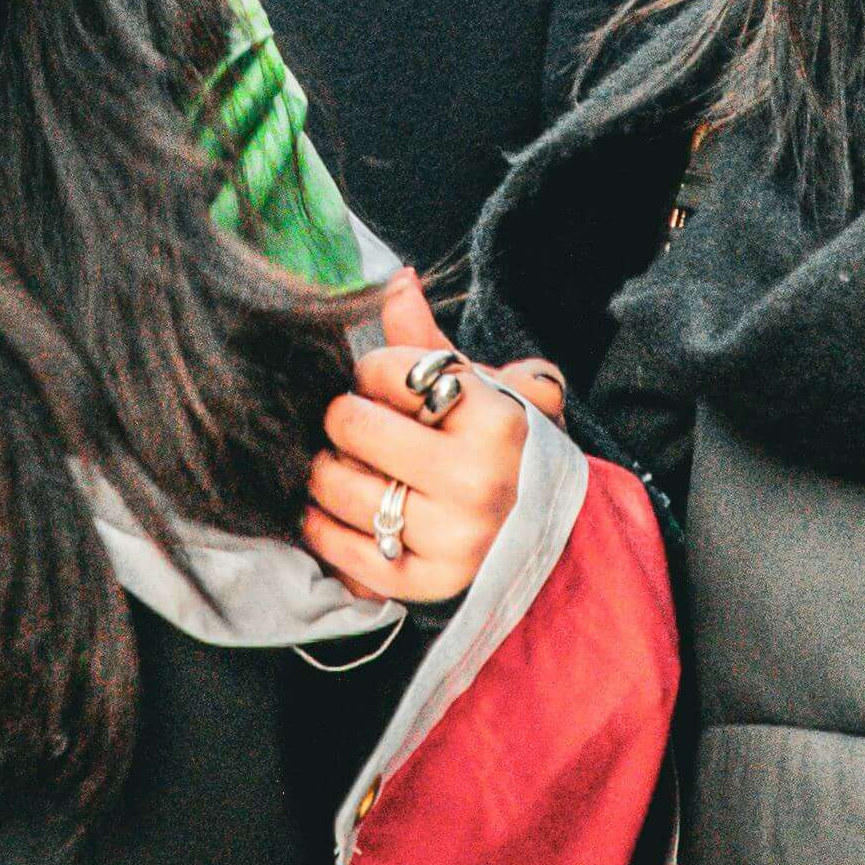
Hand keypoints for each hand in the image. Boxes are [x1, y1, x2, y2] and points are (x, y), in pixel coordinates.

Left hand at [313, 276, 552, 607]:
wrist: (544, 539)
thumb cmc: (504, 452)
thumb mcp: (484, 389)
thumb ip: (429, 342)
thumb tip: (395, 281)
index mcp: (494, 421)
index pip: (387, 372)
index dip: (371, 374)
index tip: (383, 388)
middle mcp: (475, 481)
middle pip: (351, 426)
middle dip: (343, 420)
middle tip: (356, 428)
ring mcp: (450, 538)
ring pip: (335, 486)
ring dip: (326, 470)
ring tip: (348, 466)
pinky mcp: (423, 583)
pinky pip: (338, 547)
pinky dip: (321, 524)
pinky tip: (335, 509)